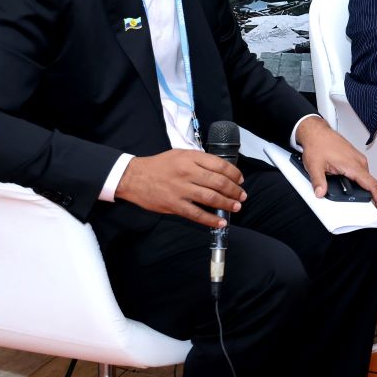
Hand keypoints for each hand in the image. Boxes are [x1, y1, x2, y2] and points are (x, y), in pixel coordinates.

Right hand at [115, 149, 244, 227]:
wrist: (134, 177)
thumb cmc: (159, 165)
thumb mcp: (180, 154)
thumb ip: (199, 160)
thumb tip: (220, 170)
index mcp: (191, 158)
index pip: (220, 165)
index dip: (234, 173)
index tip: (240, 179)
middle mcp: (188, 173)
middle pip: (218, 182)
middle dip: (234, 190)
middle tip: (242, 196)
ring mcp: (181, 190)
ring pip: (210, 198)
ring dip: (227, 203)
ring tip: (236, 207)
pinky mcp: (174, 205)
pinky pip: (196, 214)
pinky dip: (210, 219)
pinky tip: (220, 222)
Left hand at [296, 115, 376, 211]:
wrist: (317, 132)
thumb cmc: (318, 144)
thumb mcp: (314, 166)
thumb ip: (318, 182)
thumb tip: (320, 193)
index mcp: (353, 165)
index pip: (372, 185)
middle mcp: (359, 162)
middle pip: (371, 183)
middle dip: (372, 197)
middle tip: (371, 209)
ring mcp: (358, 159)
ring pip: (366, 178)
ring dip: (364, 189)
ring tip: (359, 198)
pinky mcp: (354, 158)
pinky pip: (361, 172)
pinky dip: (360, 181)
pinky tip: (352, 185)